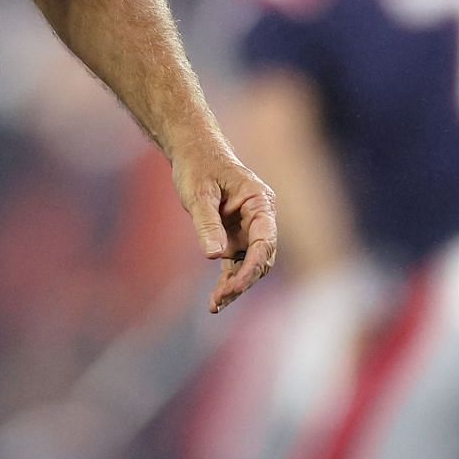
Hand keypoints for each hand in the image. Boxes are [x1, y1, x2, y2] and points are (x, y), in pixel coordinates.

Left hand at [174, 147, 278, 312]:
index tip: (236, 284)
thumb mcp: (199, 192)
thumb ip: (207, 222)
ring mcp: (247, 230)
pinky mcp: (234, 238)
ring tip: (215, 304)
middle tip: (221, 298)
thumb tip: (215, 255)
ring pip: (248, 266)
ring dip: (235, 285)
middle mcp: (259, 218)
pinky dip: (227, 281)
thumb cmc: (199, 166)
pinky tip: (216, 301)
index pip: (265, 240)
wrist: (193, 154)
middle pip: (260, 258)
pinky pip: (235, 264)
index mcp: (260, 202)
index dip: (253, 265)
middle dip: (243, 280)